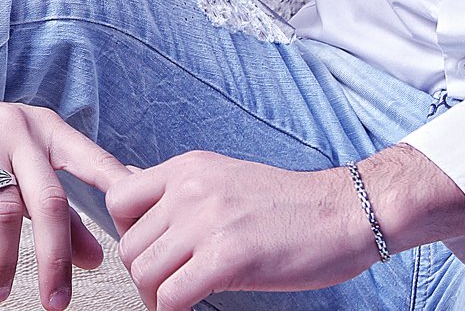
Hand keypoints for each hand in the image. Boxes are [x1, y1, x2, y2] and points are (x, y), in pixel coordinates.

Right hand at [0, 82, 126, 308]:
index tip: (138, 233)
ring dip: (2, 262)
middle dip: (54, 259)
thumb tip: (97, 260)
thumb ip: (62, 212)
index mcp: (49, 131)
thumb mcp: (26, 167)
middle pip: (50, 201)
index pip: (93, 161)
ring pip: (3, 209)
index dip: (119, 192)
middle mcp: (21, 130)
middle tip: (56, 304)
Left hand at [104, 153, 377, 310]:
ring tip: (176, 302)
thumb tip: (133, 190)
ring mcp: (207, 222)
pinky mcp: (227, 258)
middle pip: (129, 245)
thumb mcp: (225, 178)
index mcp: (187, 168)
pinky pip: (172, 297)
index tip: (150, 253)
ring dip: (156, 298)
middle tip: (166, 287)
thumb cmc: (290, 204)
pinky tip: (190, 310)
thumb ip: (180, 190)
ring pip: (144, 273)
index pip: (119, 200)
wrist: (345, 212)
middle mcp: (190, 189)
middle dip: (143, 274)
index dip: (126, 235)